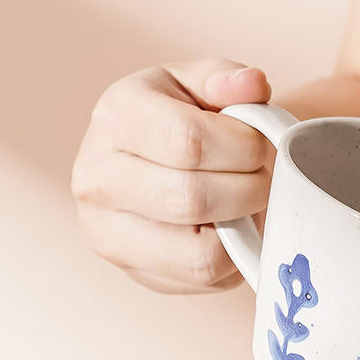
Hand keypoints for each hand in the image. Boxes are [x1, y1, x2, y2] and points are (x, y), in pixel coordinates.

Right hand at [72, 58, 272, 293]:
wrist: (153, 164)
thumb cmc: (184, 119)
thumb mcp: (200, 85)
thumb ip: (228, 79)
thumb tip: (252, 85)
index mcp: (116, 116)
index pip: (189, 142)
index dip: (244, 148)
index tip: (259, 146)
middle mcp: (98, 178)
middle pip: (192, 200)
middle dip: (248, 191)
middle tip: (261, 179)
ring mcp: (111, 234)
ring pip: (199, 255)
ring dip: (241, 232)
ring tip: (243, 206)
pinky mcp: (137, 274)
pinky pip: (204, 280)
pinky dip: (231, 259)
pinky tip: (227, 231)